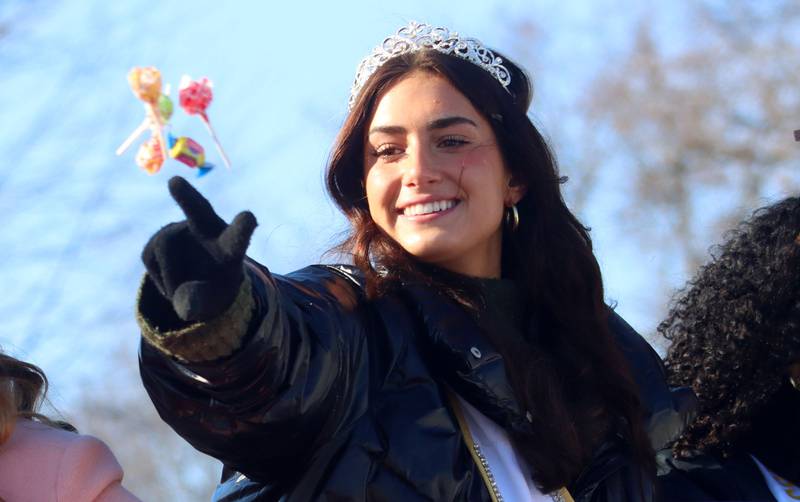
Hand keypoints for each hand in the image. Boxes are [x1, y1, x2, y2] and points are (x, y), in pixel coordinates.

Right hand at [142, 176, 256, 321]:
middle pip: (200, 210)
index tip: (248, 217)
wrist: (198, 283)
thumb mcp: (213, 302)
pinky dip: (158, 278)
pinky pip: (150, 258)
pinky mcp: (158, 237)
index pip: (239, 235)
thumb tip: (184, 303)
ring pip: (164, 247)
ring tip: (183, 289)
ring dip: (170, 277)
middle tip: (174, 183)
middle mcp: (207, 229)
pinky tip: (171, 277)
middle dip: (187, 196)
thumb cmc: (213, 289)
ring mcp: (181, 229)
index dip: (243, 228)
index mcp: (231, 245)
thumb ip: (202, 303)